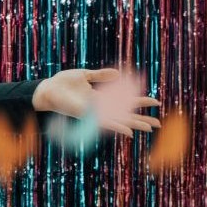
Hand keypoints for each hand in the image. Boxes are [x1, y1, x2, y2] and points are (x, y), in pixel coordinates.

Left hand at [32, 67, 161, 135]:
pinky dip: (117, 127)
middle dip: (142, 118)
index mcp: (101, 98)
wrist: (47, 89)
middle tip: (159, 124)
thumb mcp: (85, 75)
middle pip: (126, 114)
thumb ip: (101, 76)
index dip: (140, 101)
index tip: (156, 101)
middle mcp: (100, 108)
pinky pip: (105, 122)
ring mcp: (95, 113)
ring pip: (120, 120)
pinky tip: (128, 132)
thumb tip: (118, 74)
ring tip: (150, 128)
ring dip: (135, 123)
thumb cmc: (62, 83)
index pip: (125, 100)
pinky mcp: (88, 115)